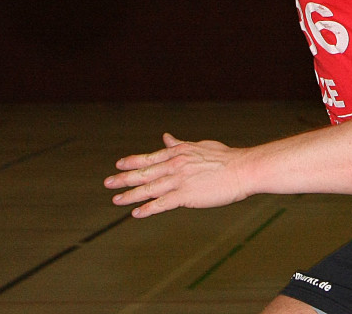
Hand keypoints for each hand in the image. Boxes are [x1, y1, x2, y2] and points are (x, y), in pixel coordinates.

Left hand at [104, 133, 248, 217]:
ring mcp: (179, 180)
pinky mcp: (186, 195)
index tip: (119, 165)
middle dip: (124, 178)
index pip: (151, 157)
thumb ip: (181, 145)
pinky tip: (136, 213)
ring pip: (149, 189)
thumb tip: (167, 138)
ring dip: (131, 195)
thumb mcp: (200, 146)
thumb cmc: (226, 158)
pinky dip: (148, 209)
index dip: (133, 161)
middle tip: (108, 183)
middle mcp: (175, 165)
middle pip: (145, 173)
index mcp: (179, 152)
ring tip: (116, 199)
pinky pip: (162, 204)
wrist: (243, 169)